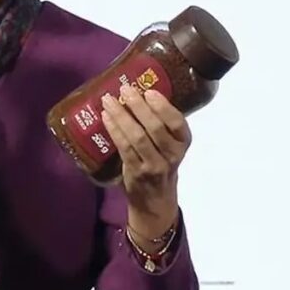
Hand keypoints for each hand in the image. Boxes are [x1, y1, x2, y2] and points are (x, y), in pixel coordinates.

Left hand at [101, 84, 190, 240]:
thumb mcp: (170, 145)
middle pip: (155, 128)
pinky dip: (114, 130)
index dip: (164, 107)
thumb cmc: (161, 163)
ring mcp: (154, 165)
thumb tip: (138, 92)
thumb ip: (160, 124)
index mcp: (183, 143)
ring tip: (108, 100)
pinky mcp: (136, 172)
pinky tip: (106, 117)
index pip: (178, 123)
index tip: (149, 91)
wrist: (156, 200)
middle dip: (138, 107)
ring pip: (137, 137)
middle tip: (125, 89)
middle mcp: (172, 154)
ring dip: (121, 116)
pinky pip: (124, 148)